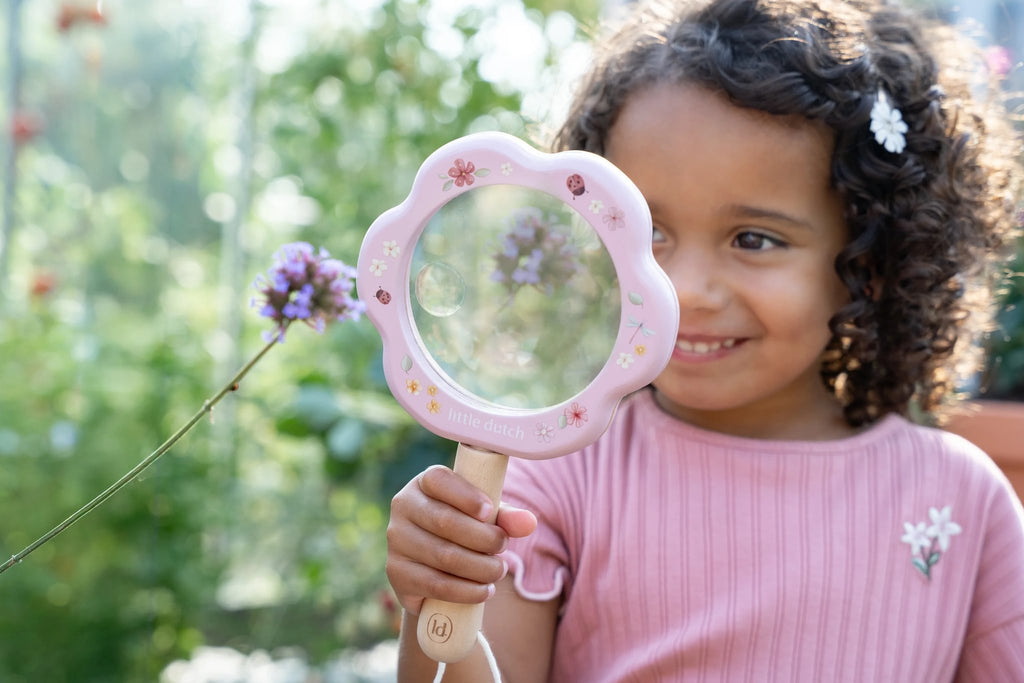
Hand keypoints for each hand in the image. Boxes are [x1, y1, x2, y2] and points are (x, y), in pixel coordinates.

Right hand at [386, 464, 536, 614]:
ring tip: (498, 571)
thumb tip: (529, 523)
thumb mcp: (484, 518)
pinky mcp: (396, 573)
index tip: (489, 512)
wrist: (432, 570)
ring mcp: (396, 540)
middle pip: (445, 521)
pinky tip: (485, 590)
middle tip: (503, 547)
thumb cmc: (463, 531)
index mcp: (424, 483)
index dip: (465, 496)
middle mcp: (403, 507)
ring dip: (479, 567)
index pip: (439, 480)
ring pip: (443, 556)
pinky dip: (466, 590)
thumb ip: (506, 517)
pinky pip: (435, 584)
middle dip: (482, 538)